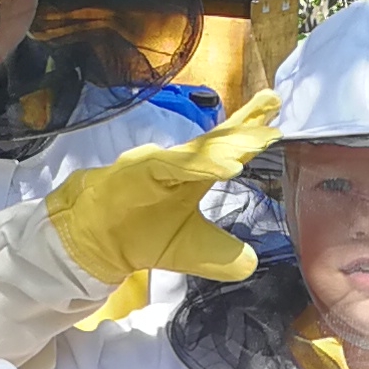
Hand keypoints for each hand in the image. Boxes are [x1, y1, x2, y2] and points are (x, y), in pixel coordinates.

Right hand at [45, 90, 279, 289]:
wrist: (91, 241)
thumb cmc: (140, 235)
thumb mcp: (190, 251)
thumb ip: (220, 256)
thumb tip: (252, 263)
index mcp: (194, 177)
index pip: (227, 149)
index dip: (250, 132)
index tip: (277, 116)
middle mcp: (178, 164)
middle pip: (216, 140)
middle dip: (245, 125)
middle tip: (274, 104)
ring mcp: (156, 165)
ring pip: (196, 151)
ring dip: (226, 146)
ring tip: (257, 143)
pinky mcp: (136, 173)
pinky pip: (171, 166)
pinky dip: (198, 165)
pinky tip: (226, 167)